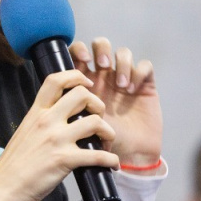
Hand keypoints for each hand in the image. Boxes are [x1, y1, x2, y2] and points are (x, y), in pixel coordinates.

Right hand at [0, 69, 119, 200]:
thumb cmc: (13, 164)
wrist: (3, 187)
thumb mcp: (25, 132)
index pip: (56, 80)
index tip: (88, 84)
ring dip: (108, 132)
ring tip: (106, 143)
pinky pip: (98, 156)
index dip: (77, 76)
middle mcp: (47, 121)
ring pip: (96, 122)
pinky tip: (112, 165)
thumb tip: (61, 121)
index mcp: (36, 112)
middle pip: (83, 95)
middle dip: (98, 104)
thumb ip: (42, 123)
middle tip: (98, 118)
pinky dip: (111, 160)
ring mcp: (57, 139)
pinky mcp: (65, 160)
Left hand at [68, 38, 162, 168]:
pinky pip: (144, 66)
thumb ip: (67, 110)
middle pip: (100, 45)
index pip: (78, 54)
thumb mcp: (78, 125)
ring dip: (122, 63)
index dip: (78, 50)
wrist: (128, 156)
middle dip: (101, 49)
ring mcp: (124, 79)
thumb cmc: (102, 142)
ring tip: (120, 85)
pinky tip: (133, 89)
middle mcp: (104, 77)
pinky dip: (138, 73)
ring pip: (123, 52)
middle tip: (102, 65)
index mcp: (84, 82)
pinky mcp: (144, 85)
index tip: (82, 61)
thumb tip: (56, 98)